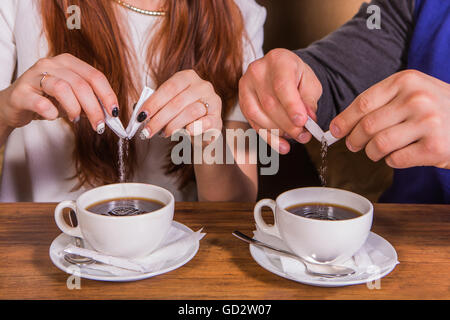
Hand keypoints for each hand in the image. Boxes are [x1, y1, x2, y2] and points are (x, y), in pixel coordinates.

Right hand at [0, 53, 117, 132]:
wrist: (14, 105)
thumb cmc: (46, 99)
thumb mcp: (72, 97)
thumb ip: (90, 100)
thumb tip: (109, 112)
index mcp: (67, 62)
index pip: (94, 76)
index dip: (107, 95)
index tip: (113, 112)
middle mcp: (51, 64)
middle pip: (81, 84)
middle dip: (94, 108)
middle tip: (98, 124)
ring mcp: (33, 76)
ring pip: (62, 88)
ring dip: (74, 108)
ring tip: (75, 119)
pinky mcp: (21, 93)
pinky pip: (41, 103)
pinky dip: (52, 113)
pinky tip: (53, 116)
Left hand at [137, 69, 221, 140]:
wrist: (203, 129)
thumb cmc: (183, 115)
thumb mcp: (169, 106)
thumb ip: (156, 107)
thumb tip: (139, 114)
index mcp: (187, 77)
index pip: (168, 88)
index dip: (153, 103)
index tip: (141, 116)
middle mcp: (202, 85)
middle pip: (177, 102)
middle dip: (159, 119)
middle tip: (147, 131)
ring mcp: (212, 100)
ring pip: (190, 112)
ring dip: (174, 125)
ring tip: (164, 134)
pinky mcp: (218, 117)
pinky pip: (205, 123)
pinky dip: (193, 128)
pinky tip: (185, 132)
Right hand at [238, 48, 321, 153]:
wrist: (282, 72)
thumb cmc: (297, 77)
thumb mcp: (310, 84)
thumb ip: (309, 101)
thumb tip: (307, 119)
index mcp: (278, 60)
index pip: (282, 85)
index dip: (291, 106)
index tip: (302, 122)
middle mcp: (257, 70)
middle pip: (270, 103)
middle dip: (288, 124)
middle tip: (303, 135)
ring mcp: (246, 85)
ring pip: (258, 115)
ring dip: (278, 131)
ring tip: (294, 136)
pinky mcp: (242, 101)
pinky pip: (253, 123)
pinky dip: (268, 137)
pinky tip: (281, 144)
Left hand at [330, 70, 449, 168]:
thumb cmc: (437, 107)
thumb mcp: (413, 91)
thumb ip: (381, 102)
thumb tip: (340, 124)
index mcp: (406, 81)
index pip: (363, 103)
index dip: (344, 120)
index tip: (334, 130)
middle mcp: (416, 99)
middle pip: (367, 126)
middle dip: (354, 140)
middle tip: (353, 145)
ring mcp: (428, 122)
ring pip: (378, 145)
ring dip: (371, 152)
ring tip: (375, 151)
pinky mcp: (435, 147)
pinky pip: (396, 159)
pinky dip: (392, 160)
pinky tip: (399, 154)